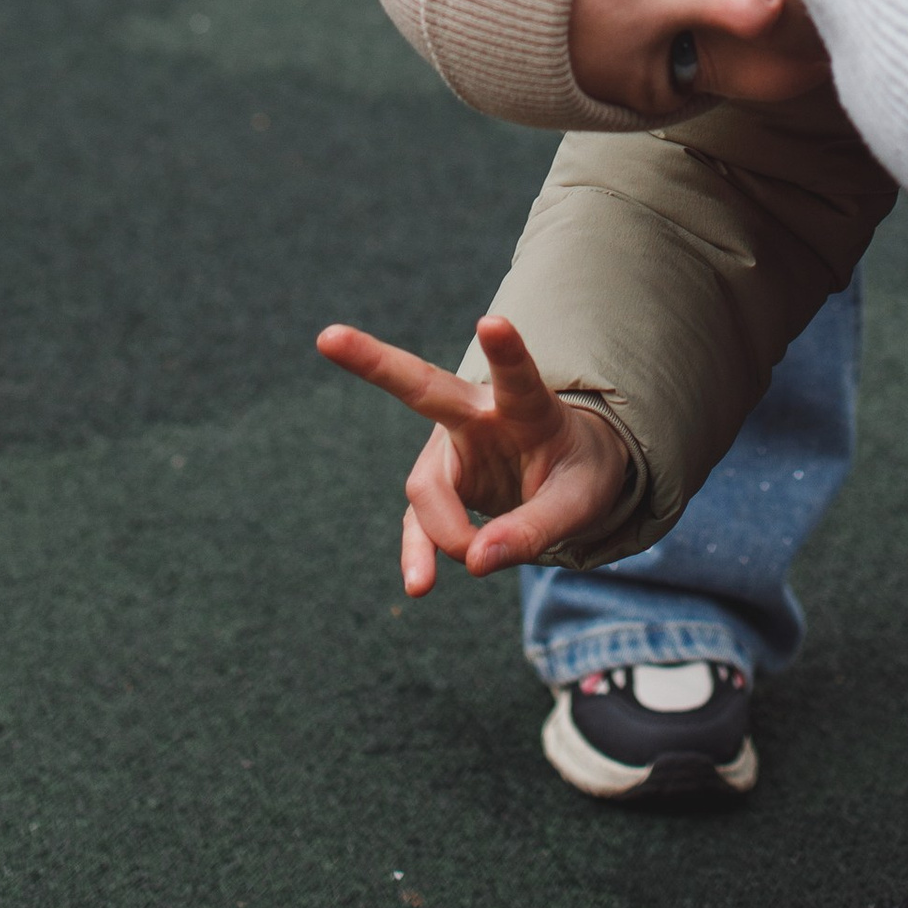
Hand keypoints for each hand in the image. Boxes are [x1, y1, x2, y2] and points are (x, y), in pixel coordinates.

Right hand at [315, 311, 635, 597]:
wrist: (567, 479)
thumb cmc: (579, 475)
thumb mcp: (580, 503)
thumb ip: (534, 529)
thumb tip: (476, 561)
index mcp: (527, 406)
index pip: (517, 376)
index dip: (505, 351)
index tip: (492, 322)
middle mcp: (479, 416)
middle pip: (423, 388)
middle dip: (375, 362)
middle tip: (328, 336)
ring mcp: (451, 450)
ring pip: (427, 488)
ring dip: (448, 532)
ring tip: (480, 561)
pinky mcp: (439, 488)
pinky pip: (419, 523)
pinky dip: (420, 554)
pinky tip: (420, 585)